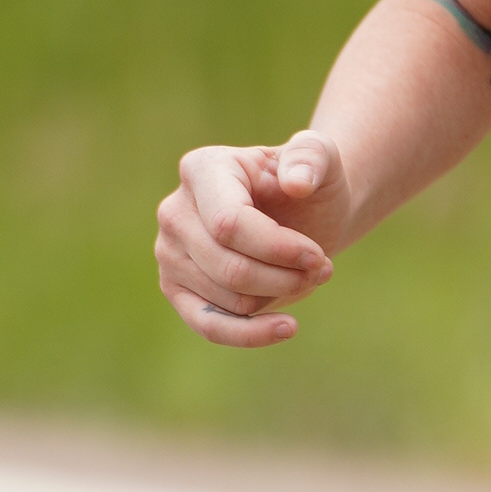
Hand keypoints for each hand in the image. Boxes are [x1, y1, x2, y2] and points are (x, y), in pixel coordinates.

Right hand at [153, 131, 349, 348]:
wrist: (302, 215)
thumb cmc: (309, 184)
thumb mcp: (321, 158)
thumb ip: (312, 157)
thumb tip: (296, 182)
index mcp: (202, 169)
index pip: (229, 225)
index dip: (279, 250)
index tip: (319, 257)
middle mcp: (174, 211)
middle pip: (230, 268)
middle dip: (287, 278)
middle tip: (321, 268)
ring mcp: (169, 252)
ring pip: (230, 300)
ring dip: (281, 296)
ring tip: (307, 276)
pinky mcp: (176, 288)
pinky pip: (209, 326)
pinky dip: (251, 334)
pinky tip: (286, 327)